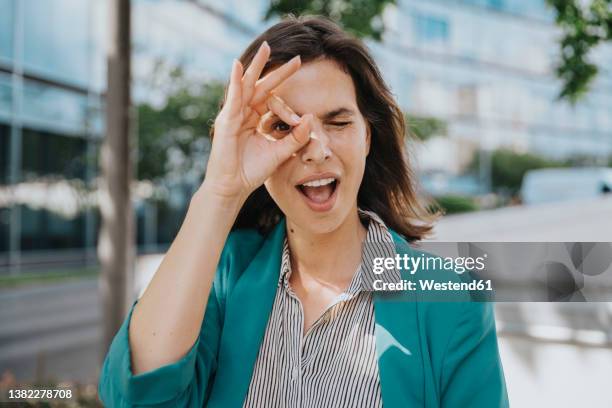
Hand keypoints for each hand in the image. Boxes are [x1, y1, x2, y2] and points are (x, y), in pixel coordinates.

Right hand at [202, 42, 311, 202]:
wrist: (233, 187)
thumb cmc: (252, 171)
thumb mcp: (280, 151)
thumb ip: (296, 137)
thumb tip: (312, 118)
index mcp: (256, 119)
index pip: (272, 97)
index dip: (287, 93)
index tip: (300, 86)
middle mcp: (245, 113)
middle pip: (261, 86)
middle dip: (276, 70)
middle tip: (296, 58)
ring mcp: (234, 115)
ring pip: (247, 85)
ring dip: (255, 66)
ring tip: (266, 48)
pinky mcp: (226, 120)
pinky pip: (233, 97)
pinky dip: (235, 81)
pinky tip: (238, 65)